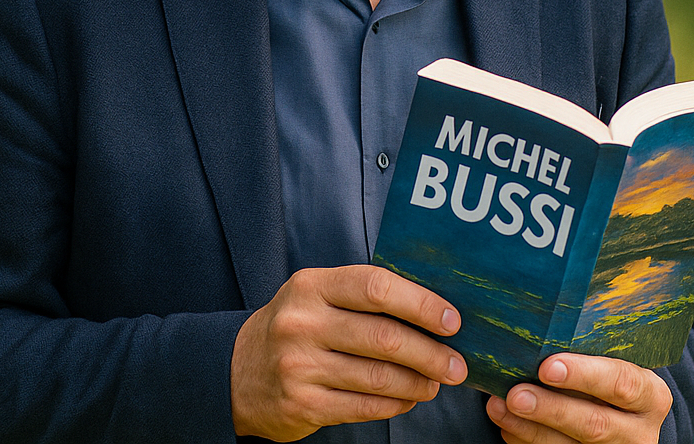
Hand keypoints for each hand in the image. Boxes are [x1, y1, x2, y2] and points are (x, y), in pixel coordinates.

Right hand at [230, 265, 467, 440]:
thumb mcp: (315, 296)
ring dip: (418, 383)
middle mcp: (302, 323)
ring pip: (378, 377)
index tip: (452, 321)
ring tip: (436, 383)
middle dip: (431, 354)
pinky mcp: (302, 404)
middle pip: (383, 336)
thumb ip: (362, 296)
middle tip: (457, 365)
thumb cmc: (294, 327)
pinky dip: (395, 404)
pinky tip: (408, 399)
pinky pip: (364, 406)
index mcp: (311, 286)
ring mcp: (299, 366)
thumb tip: (433, 310)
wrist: (236, 372)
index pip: (376, 286)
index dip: (420, 303)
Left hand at [485, 353, 671, 443]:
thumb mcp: (613, 361)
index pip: (622, 383)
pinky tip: (507, 424)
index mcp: (651, 396)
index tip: (547, 367)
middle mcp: (638, 431)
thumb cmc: (609, 374)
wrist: (620, 413)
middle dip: (551, 409)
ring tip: (498, 406)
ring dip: (529, 428)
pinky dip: (526, 440)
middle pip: (594, 424)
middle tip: (515, 394)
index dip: (584, 375)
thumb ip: (590, 350)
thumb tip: (538, 327)